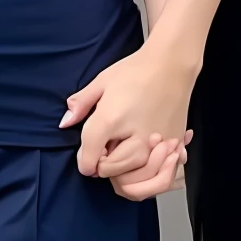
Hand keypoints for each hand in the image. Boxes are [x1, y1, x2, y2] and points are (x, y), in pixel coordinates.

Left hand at [63, 45, 196, 203]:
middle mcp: (135, 137)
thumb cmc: (136, 69)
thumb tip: (65, 123)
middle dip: (103, 165)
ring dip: (125, 172)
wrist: (172, 63)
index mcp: (111, 120)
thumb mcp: (102, 82)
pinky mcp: (175, 145)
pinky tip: (146, 161)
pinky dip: (150, 175)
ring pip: (135, 177)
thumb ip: (81, 104)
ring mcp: (157, 144)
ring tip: (124, 155)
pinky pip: (160, 174)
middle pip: (110, 171)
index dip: (84, 161)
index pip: (89, 158)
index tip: (87, 155)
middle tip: (106, 149)